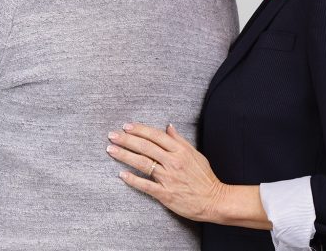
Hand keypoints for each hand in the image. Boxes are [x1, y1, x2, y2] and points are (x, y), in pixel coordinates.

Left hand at [107, 123, 226, 222]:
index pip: (156, 136)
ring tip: (111, 150)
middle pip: (145, 147)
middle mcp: (173, 162)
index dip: (140, 130)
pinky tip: (122, 175)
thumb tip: (168, 127)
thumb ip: (180, 141)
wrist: (214, 200)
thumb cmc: (205, 178)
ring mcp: (168, 178)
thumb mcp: (195, 154)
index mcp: (180, 151)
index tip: (126, 126)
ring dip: (125, 156)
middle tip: (112, 135)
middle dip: (127, 139)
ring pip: (143, 163)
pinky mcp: (165, 194)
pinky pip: (146, 185)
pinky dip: (133, 180)